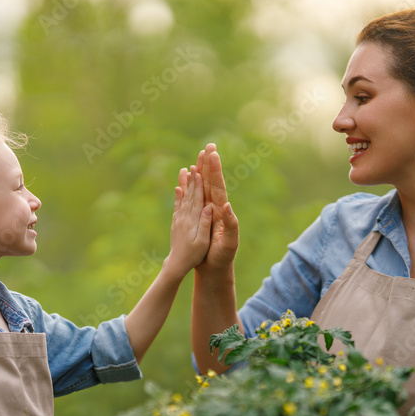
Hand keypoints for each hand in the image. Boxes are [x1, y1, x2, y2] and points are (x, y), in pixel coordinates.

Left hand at [165, 166, 212, 278]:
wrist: (176, 264)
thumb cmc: (193, 255)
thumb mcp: (202, 242)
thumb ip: (205, 224)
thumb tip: (208, 207)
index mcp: (193, 221)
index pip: (197, 198)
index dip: (198, 184)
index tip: (199, 170)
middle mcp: (185, 217)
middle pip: (190, 193)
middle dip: (193, 178)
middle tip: (195, 163)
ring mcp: (179, 219)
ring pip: (183, 197)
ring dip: (186, 183)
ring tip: (186, 169)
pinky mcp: (176, 222)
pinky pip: (178, 205)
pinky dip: (179, 195)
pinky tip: (178, 187)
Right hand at [193, 143, 238, 273]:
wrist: (215, 270)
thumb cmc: (223, 258)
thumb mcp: (230, 243)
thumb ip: (231, 225)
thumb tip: (227, 206)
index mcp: (221, 211)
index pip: (218, 186)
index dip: (215, 170)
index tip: (212, 154)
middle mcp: (215, 209)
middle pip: (211, 182)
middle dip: (209, 165)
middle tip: (208, 146)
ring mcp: (207, 213)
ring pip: (201, 188)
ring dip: (199, 173)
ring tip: (196, 158)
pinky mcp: (199, 219)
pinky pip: (191, 200)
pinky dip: (188, 188)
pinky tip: (183, 180)